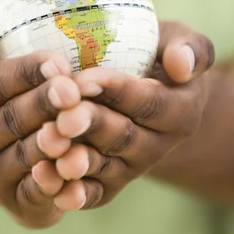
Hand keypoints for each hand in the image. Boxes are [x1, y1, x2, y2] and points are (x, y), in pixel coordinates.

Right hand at [0, 20, 79, 228]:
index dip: (25, 73)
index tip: (58, 62)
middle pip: (11, 120)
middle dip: (45, 105)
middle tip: (73, 91)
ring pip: (25, 157)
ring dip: (53, 145)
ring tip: (78, 128)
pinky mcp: (14, 201)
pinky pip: (34, 197)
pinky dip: (55, 189)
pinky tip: (77, 176)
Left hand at [32, 22, 214, 211]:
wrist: (140, 87)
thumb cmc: (155, 54)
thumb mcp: (178, 41)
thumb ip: (190, 48)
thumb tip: (182, 65)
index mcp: (181, 113)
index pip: (149, 104)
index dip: (117, 92)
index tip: (84, 79)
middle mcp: (158, 146)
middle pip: (122, 137)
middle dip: (90, 125)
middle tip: (62, 115)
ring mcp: (131, 167)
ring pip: (103, 166)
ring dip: (74, 158)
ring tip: (47, 143)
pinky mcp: (108, 183)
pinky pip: (90, 192)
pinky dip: (68, 190)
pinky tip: (43, 178)